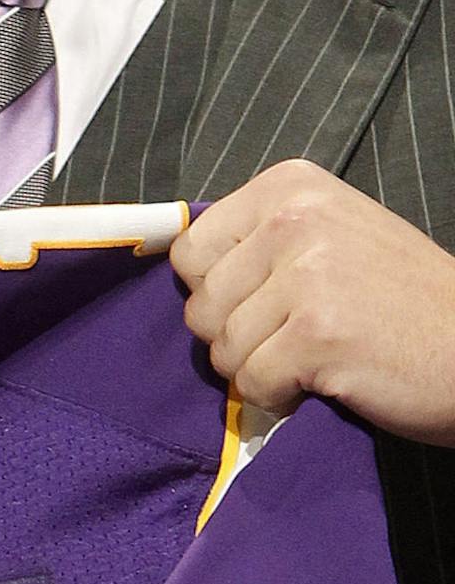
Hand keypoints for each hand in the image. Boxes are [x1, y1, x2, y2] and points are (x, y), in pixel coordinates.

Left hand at [170, 160, 454, 443]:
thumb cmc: (404, 301)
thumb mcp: (332, 234)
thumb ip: (260, 239)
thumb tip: (180, 261)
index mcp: (289, 186)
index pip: (191, 250)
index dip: (217, 291)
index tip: (265, 303)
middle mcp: (293, 218)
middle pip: (201, 302)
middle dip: (237, 336)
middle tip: (295, 339)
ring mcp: (306, 275)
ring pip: (222, 348)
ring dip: (261, 369)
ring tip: (316, 358)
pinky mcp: (316, 335)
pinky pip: (253, 383)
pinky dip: (281, 397)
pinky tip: (326, 381)